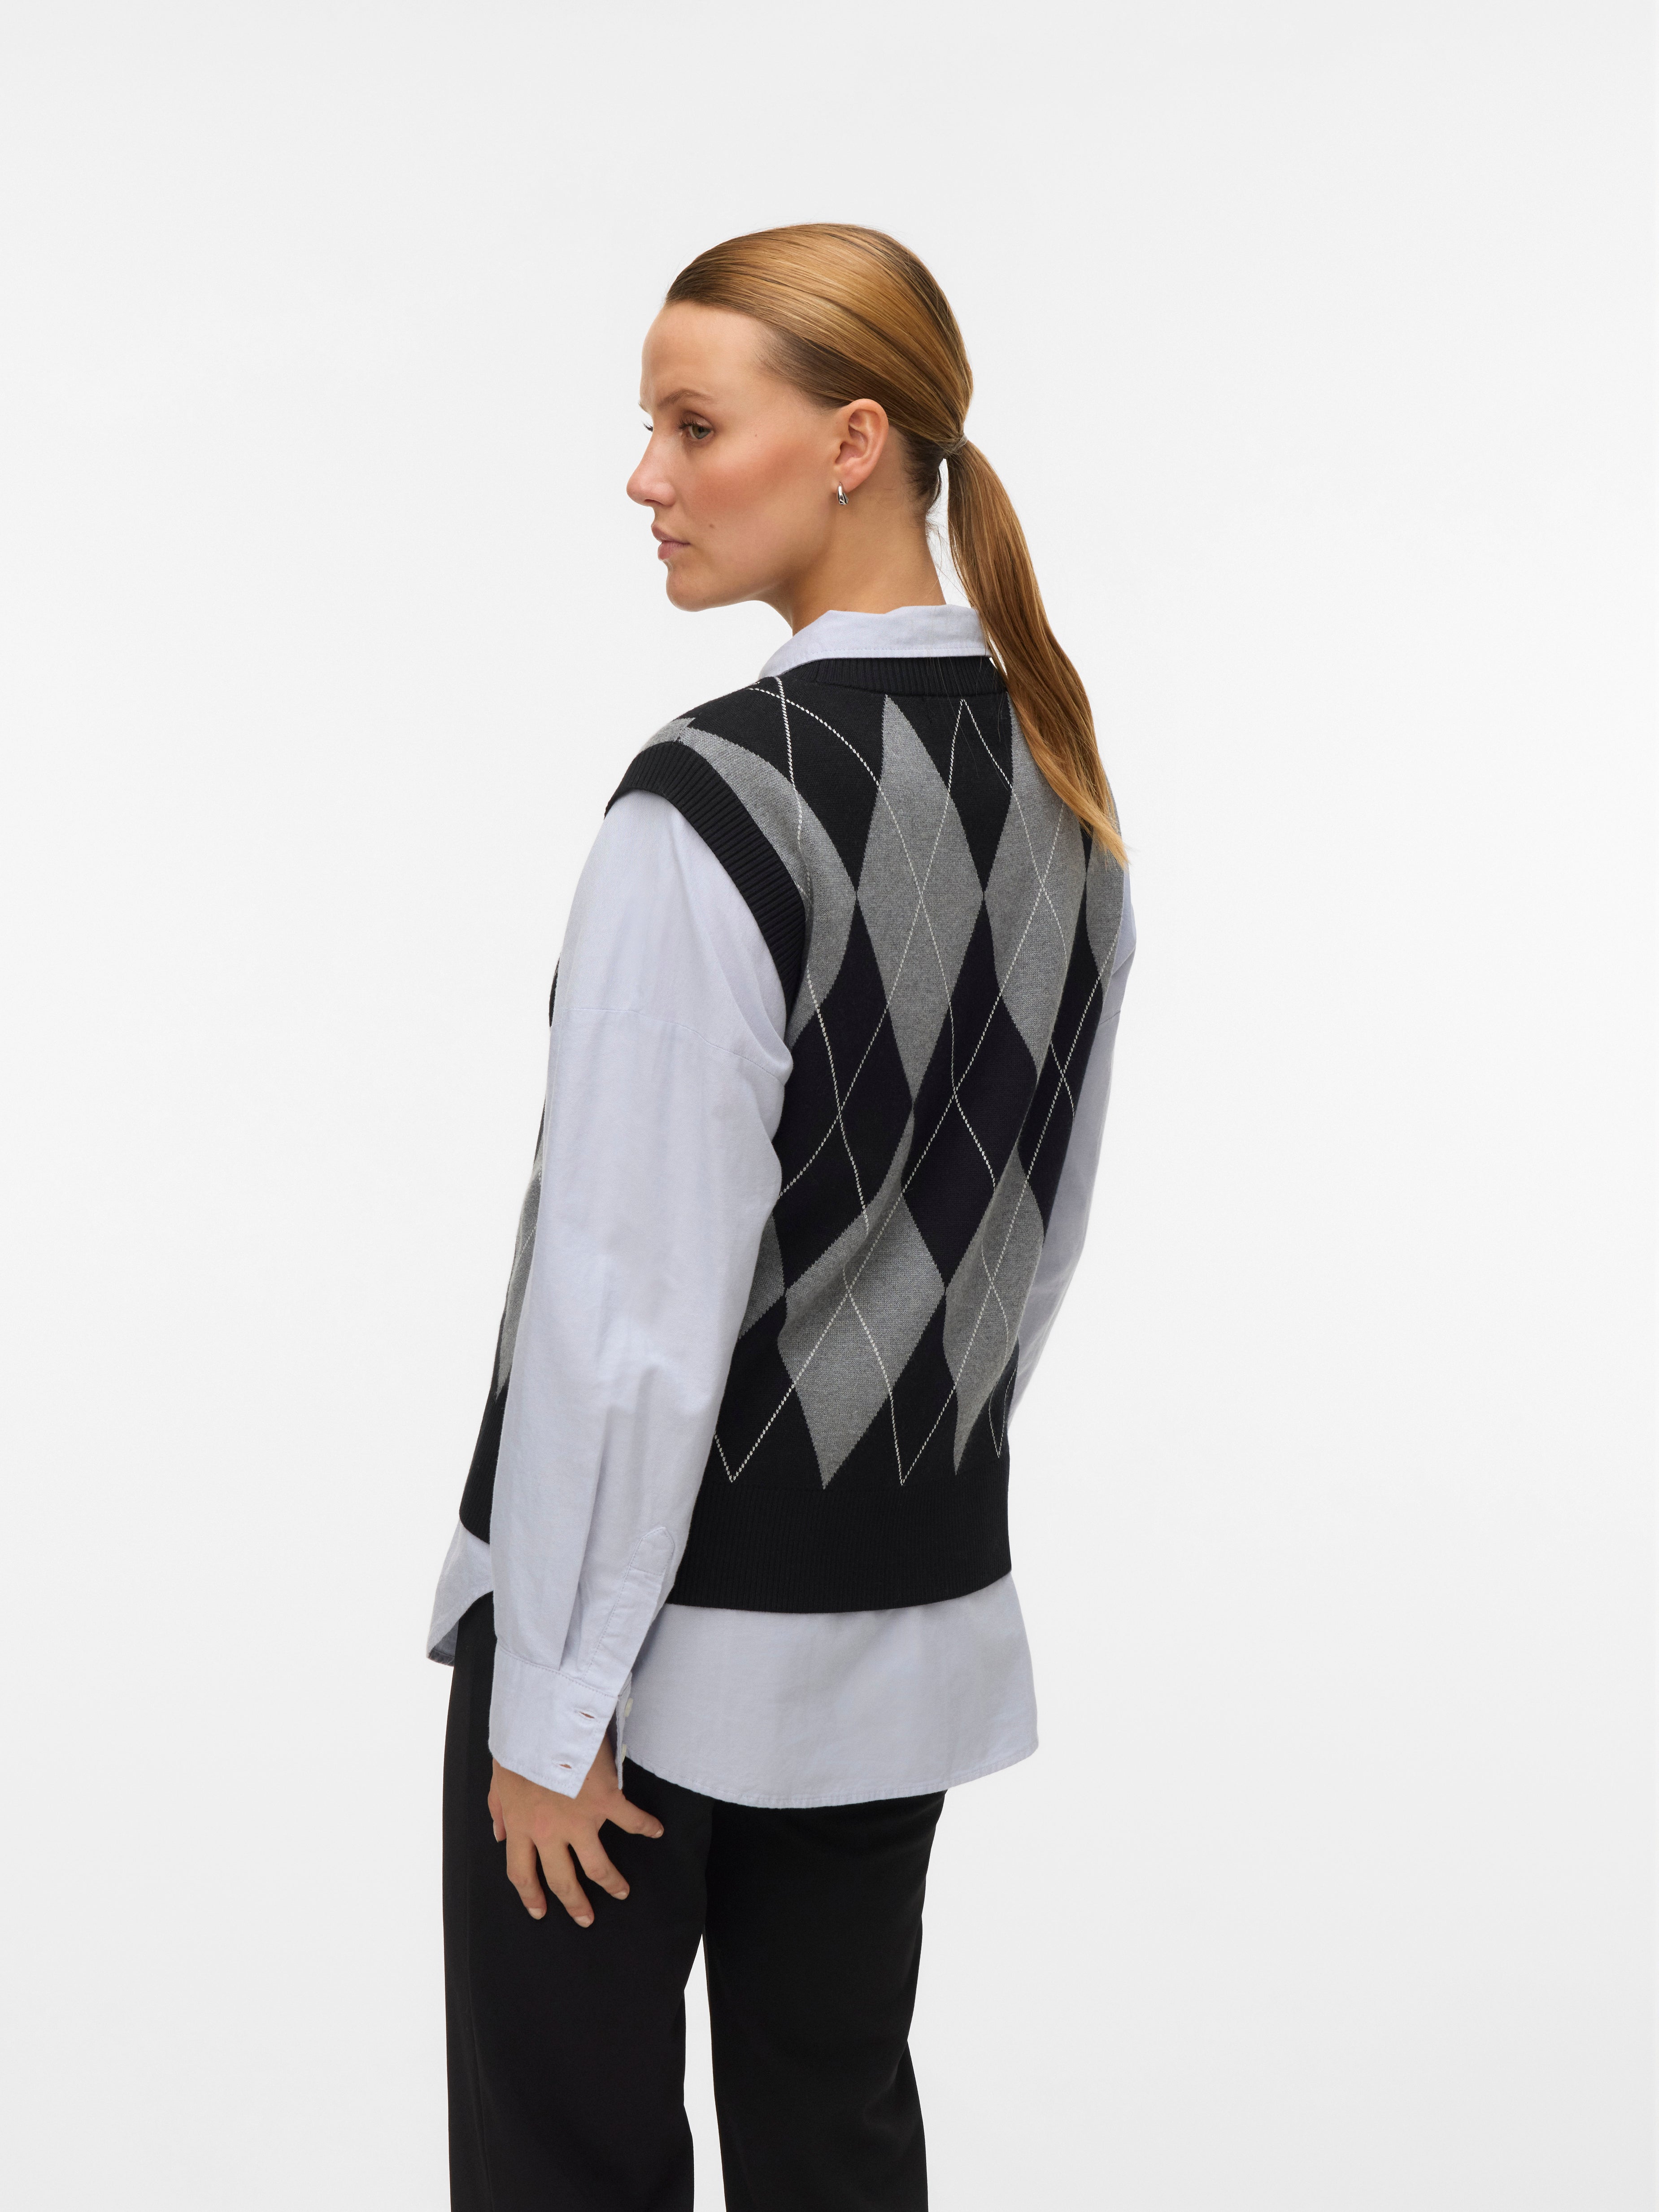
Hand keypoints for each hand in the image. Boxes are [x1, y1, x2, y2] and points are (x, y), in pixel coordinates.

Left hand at [488, 1739, 663, 1925]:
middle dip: (574, 1903)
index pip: (521, 1873)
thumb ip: (497, 1808)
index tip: (539, 1910)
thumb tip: (497, 1834)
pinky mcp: (605, 1800)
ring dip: (610, 1882)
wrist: (545, 1719)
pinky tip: (656, 1832)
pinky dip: (646, 1827)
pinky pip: (630, 1821)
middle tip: (585, 1918)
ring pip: (596, 1865)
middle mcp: (548, 1831)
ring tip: (621, 1891)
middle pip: (561, 1879)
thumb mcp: (499, 1777)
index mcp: (520, 1825)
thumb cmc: (520, 1744)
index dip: (530, 1896)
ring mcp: (579, 1819)